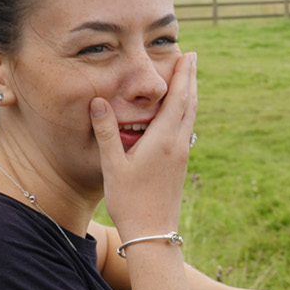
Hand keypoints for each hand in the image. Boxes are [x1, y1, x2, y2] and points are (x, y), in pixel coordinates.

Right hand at [90, 52, 196, 239]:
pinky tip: (180, 114)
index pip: (178, 99)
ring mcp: (182, 156)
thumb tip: (98, 101)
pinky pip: (186, 130)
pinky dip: (186, 113)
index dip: (183, 75)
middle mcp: (178, 145)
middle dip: (190, 79)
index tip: (188, 55)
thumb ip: (106, 132)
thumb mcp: (113, 166)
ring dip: (190, 95)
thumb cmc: (130, 201)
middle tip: (191, 57)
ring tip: (189, 78)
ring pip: (190, 117)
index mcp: (163, 140)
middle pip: (190, 104)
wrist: (154, 234)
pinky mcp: (181, 166)